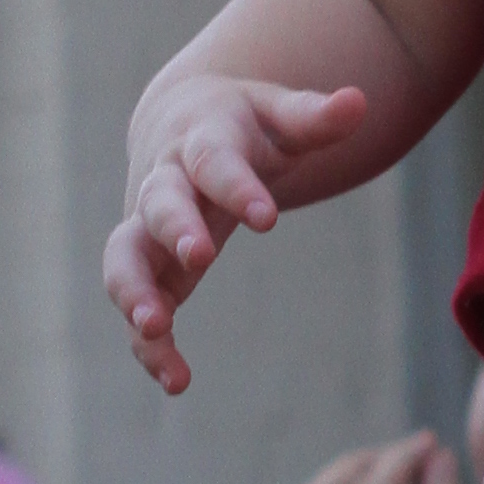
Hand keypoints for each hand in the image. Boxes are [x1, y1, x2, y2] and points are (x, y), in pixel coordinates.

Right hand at [104, 74, 369, 395]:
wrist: (182, 125)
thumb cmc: (243, 125)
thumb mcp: (280, 115)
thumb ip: (315, 117)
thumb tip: (359, 101)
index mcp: (201, 141)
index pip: (214, 160)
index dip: (237, 187)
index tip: (267, 218)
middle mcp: (165, 182)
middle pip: (157, 203)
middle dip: (174, 228)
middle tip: (197, 257)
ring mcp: (148, 228)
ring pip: (125, 257)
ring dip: (135, 292)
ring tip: (154, 330)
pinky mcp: (148, 269)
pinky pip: (139, 307)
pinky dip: (149, 345)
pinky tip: (176, 382)